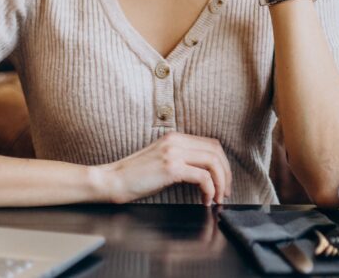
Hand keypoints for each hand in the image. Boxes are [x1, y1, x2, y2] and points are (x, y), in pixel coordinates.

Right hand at [94, 132, 232, 204]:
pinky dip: (209, 189)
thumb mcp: (161, 160)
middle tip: (225, 191)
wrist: (112, 180)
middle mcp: (176, 140)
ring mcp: (173, 152)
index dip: (222, 163)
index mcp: (175, 137)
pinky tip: (205, 200)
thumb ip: (180, 159)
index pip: (210, 144)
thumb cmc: (134, 176)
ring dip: (220, 182)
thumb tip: (203, 173)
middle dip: (226, 173)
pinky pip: (202, 176)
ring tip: (217, 198)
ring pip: (213, 162)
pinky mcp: (171, 167)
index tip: (223, 180)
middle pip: (215, 151)